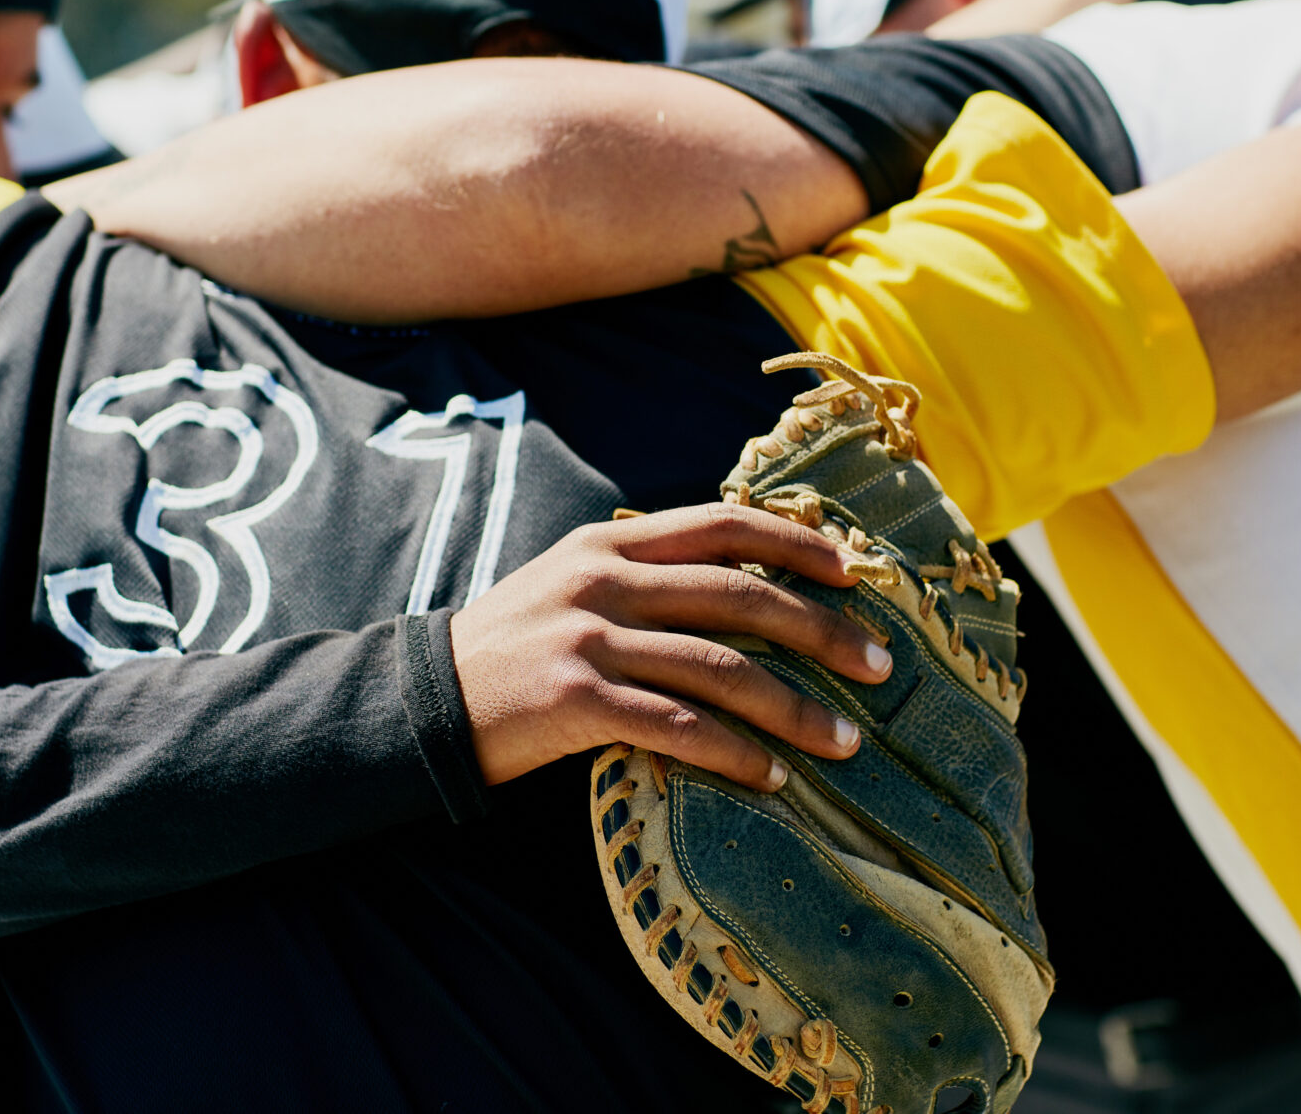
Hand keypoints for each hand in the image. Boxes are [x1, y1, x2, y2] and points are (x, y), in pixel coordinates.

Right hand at [450, 503, 892, 791]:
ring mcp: (588, 637)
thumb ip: (644, 574)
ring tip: (844, 741)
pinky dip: (733, 753)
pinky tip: (769, 778)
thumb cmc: (511, 646)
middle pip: (739, 594)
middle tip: (879, 664)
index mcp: (610, 541)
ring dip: (794, 708)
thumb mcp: (571, 583)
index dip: (797, 542)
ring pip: (719, 666)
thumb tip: (743, 586)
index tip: (855, 573)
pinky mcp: (575, 699)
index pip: (722, 523)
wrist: (421, 700)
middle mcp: (603, 578)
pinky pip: (677, 727)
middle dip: (822, 628)